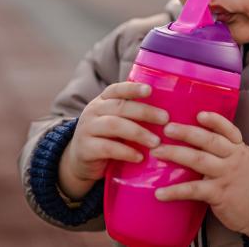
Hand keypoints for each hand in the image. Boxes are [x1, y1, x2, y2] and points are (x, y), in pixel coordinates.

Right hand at [58, 82, 168, 199]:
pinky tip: (140, 157)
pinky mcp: (86, 149)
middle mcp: (93, 111)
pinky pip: (108, 148)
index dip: (133, 88)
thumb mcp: (117, 122)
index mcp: (102, 101)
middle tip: (165, 119)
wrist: (80, 161)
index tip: (150, 90)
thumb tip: (168, 114)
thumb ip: (133, 115)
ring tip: (156, 142)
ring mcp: (87, 129)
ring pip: (114, 125)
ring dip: (138, 133)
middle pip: (120, 107)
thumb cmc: (107, 138)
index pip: (117, 89)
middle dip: (145, 112)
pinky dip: (126, 152)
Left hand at [151, 111, 248, 242]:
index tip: (199, 114)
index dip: (215, 121)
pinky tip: (160, 193)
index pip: (229, 130)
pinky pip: (193, 189)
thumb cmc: (245, 184)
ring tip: (157, 152)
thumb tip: (193, 138)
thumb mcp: (241, 161)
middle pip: (209, 141)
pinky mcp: (218, 194)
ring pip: (198, 160)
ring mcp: (225, 175)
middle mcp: (233, 158)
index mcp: (238, 148)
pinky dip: (175, 191)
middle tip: (167, 128)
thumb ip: (224, 150)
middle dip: (187, 132)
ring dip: (175, 154)